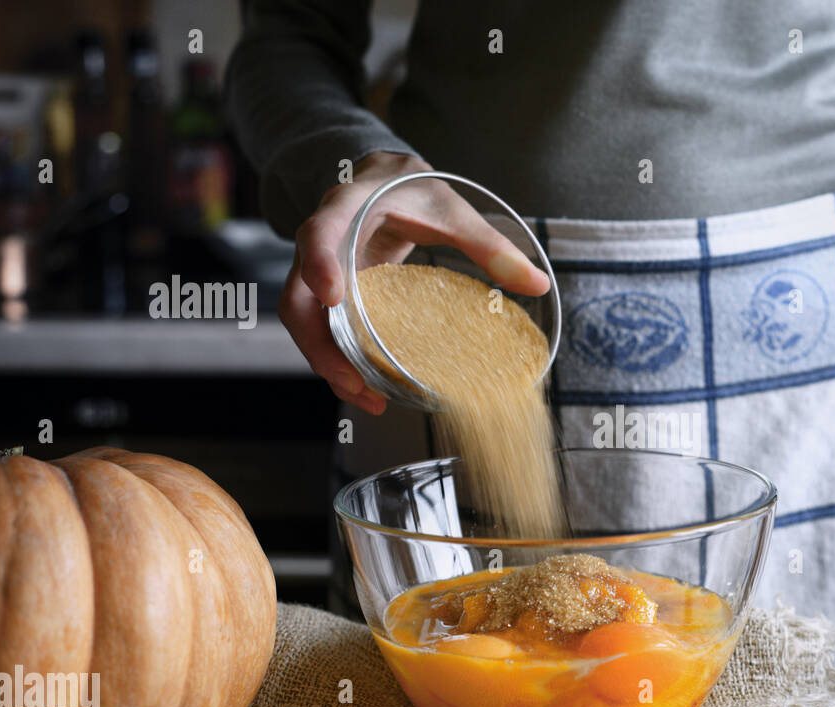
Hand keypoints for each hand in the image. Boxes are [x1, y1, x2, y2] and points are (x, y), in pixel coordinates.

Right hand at [279, 151, 551, 413]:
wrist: (384, 181)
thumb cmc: (413, 192)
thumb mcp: (452, 211)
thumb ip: (490, 245)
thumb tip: (537, 282)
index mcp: (345, 210)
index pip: (318, 235)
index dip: (319, 265)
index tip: (332, 298)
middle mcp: (321, 245)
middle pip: (298, 298)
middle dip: (319, 343)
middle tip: (352, 379)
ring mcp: (318, 273)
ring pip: (304, 323)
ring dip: (328, 363)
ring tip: (365, 397)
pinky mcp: (329, 296)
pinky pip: (322, 331)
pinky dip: (339, 360)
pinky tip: (368, 387)